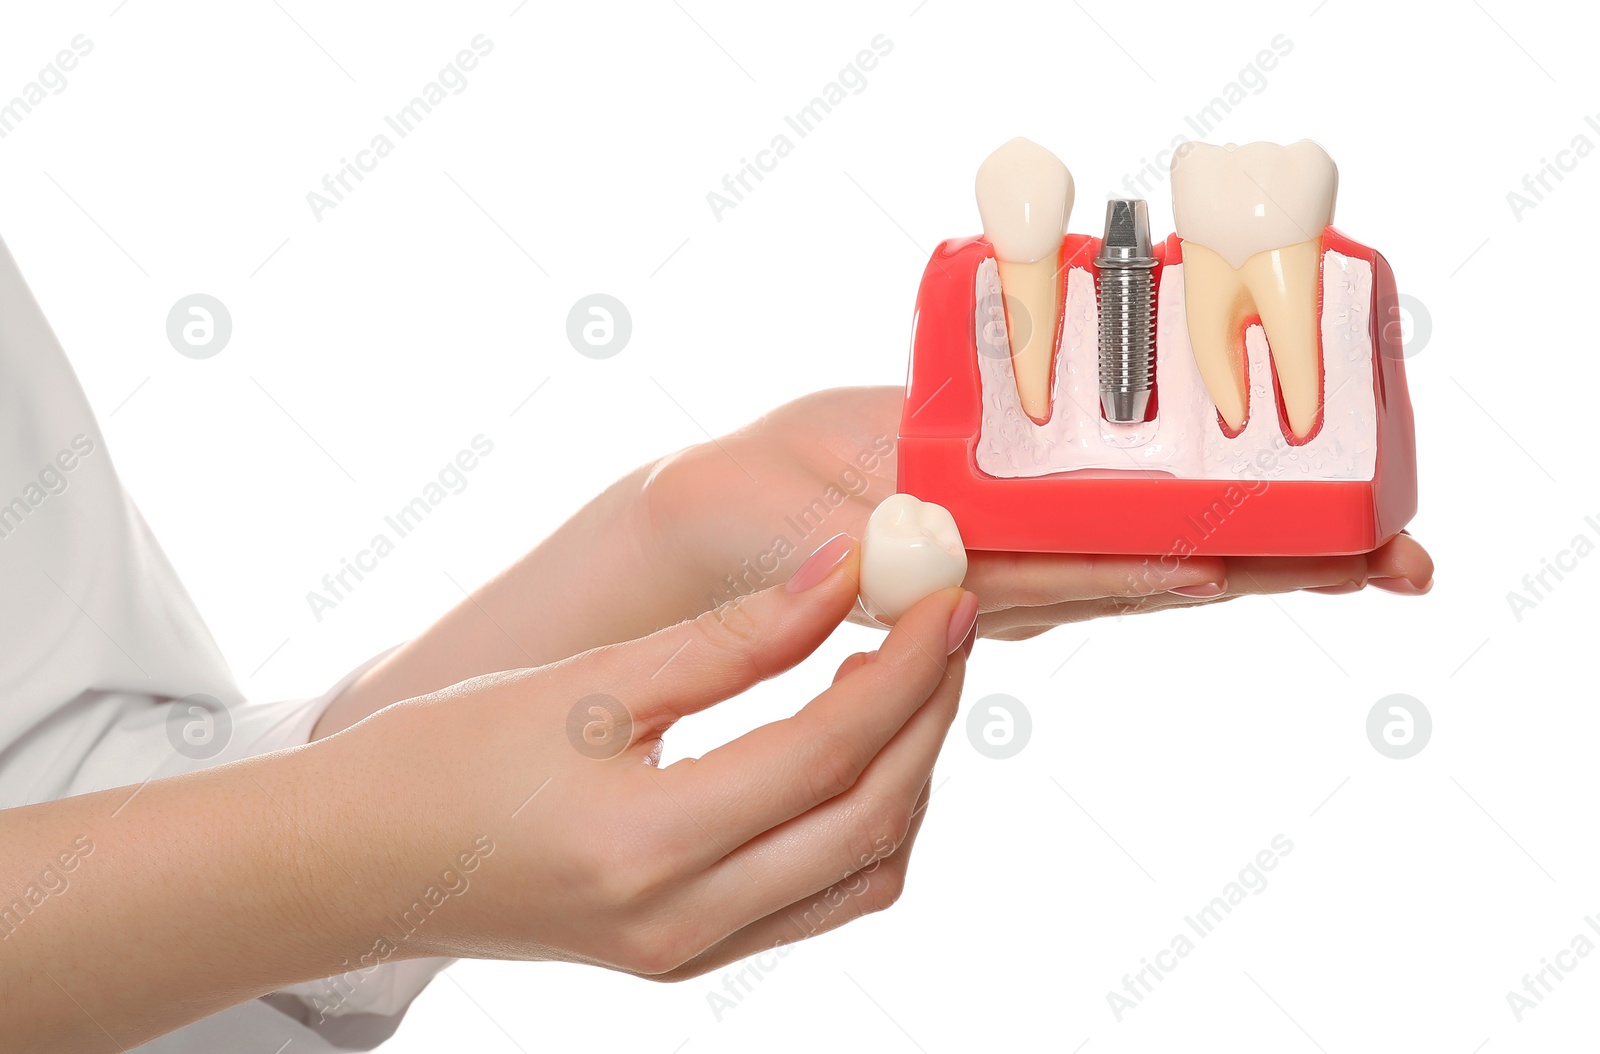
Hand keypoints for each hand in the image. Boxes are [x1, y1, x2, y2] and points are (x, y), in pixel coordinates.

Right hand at [351, 537, 976, 976]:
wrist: (358, 864)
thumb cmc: (446, 758)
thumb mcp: (587, 682)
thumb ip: (730, 635)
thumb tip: (843, 572)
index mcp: (645, 846)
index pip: (824, 753)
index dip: (902, 669)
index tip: (945, 594)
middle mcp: (681, 922)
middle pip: (867, 820)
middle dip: (925, 717)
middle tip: (944, 625)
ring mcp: (689, 954)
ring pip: (861, 873)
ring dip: (903, 775)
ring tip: (898, 679)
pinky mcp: (688, 957)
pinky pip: (818, 901)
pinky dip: (859, 823)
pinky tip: (844, 748)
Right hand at [642, 386, 1434, 640]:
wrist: (729, 509)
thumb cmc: (753, 530)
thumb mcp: (807, 540)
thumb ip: (866, 547)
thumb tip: (921, 549)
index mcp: (974, 580)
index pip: (1088, 576)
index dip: (1167, 567)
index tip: (1244, 562)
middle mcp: (1023, 564)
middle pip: (1165, 561)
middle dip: (1278, 564)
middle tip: (1394, 564)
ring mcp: (1028, 525)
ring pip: (1159, 525)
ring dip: (1265, 524)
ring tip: (1368, 528)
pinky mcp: (1018, 478)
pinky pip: (1112, 478)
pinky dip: (1188, 469)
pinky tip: (1257, 459)